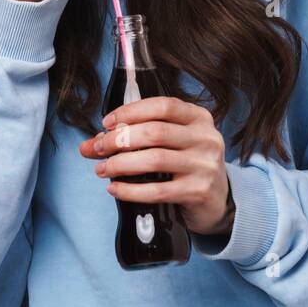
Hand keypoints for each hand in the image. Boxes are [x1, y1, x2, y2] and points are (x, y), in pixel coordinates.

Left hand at [78, 96, 234, 235]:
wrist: (218, 200)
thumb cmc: (188, 165)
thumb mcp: (171, 143)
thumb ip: (135, 137)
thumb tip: (89, 145)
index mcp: (199, 118)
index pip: (163, 106)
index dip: (131, 111)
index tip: (107, 123)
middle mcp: (206, 139)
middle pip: (155, 131)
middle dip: (119, 139)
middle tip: (98, 148)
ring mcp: (204, 166)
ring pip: (155, 159)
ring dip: (120, 164)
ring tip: (102, 169)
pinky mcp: (198, 192)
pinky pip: (157, 190)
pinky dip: (130, 190)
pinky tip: (114, 189)